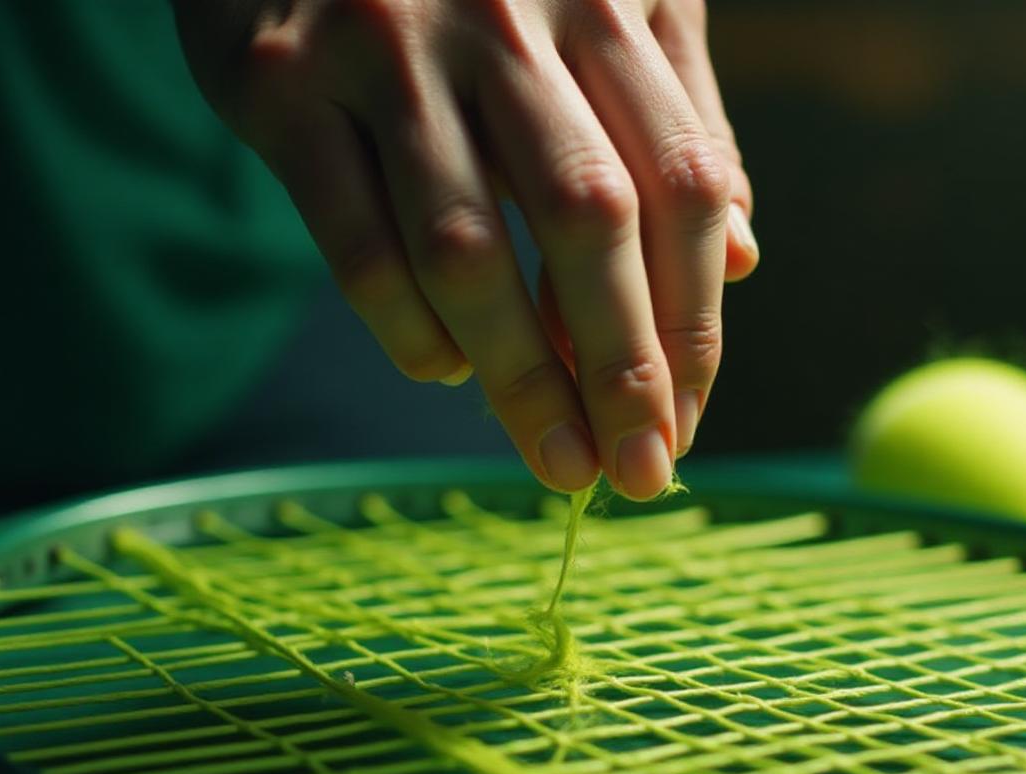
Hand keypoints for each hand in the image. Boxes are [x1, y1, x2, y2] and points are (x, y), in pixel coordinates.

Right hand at [176, 0, 757, 498]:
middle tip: (637, 474)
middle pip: (589, 221)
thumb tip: (745, 261)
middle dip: (623, 369)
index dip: (695, 318)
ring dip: (517, 376)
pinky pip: (355, 240)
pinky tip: (443, 371)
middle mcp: (504, 14)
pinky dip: (407, 329)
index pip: (680, 183)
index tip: (690, 420)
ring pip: (468, 247)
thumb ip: (671, 113)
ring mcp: (385, 46)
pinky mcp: (280, 85)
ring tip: (552, 457)